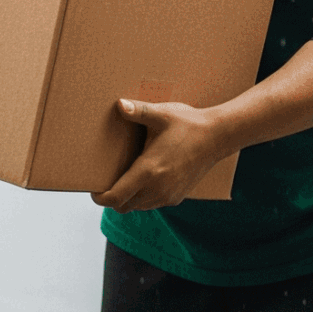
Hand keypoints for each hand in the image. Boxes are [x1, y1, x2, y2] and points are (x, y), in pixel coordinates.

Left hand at [90, 100, 229, 212]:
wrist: (218, 137)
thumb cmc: (188, 125)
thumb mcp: (162, 115)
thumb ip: (138, 111)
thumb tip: (119, 105)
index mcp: (148, 171)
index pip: (115, 197)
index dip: (100, 198)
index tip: (94, 190)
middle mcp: (157, 189)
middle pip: (123, 206)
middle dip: (112, 198)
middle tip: (108, 182)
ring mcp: (168, 195)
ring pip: (138, 207)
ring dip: (128, 198)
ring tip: (126, 178)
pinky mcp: (177, 197)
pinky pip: (152, 204)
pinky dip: (144, 197)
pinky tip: (146, 178)